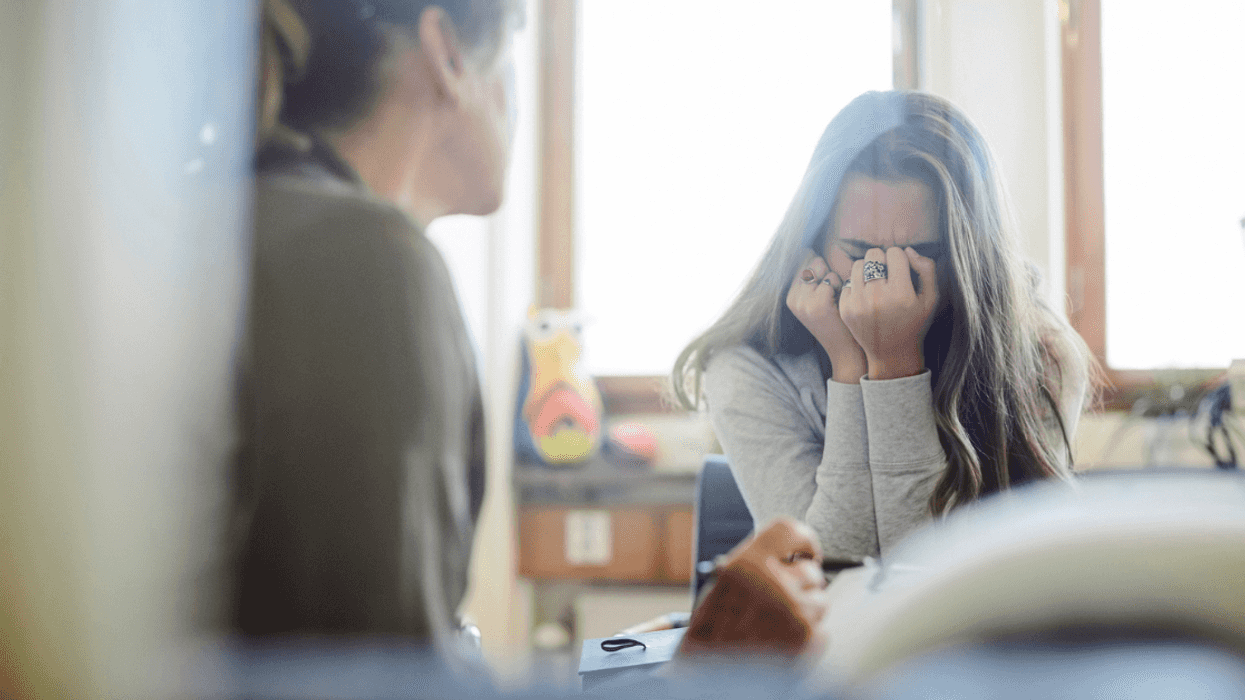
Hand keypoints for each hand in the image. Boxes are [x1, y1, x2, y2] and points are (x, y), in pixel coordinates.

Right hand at [680, 518, 829, 659]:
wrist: (706, 673)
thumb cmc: (712, 629)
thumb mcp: (725, 582)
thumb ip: (758, 563)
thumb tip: (795, 555)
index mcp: (748, 564)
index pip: (790, 530)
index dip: (803, 540)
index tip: (805, 552)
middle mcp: (774, 584)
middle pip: (811, 571)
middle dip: (802, 585)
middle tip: (784, 599)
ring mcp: (794, 613)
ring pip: (821, 601)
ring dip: (806, 612)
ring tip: (779, 625)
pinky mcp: (806, 641)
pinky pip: (822, 631)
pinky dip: (807, 639)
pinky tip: (784, 642)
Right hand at [785, 251, 866, 382]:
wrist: (845, 350)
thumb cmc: (837, 322)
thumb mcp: (818, 300)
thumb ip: (812, 277)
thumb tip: (809, 250)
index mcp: (790, 297)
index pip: (804, 264)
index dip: (821, 271)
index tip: (828, 291)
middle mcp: (793, 299)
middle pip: (812, 264)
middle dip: (827, 273)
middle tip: (833, 297)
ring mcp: (804, 303)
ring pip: (823, 270)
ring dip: (835, 280)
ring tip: (837, 301)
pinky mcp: (818, 304)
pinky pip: (831, 279)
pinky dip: (841, 287)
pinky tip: (841, 303)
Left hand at [839, 246, 937, 379]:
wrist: (890, 351)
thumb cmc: (913, 321)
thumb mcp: (930, 298)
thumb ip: (926, 269)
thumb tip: (907, 250)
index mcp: (900, 294)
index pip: (895, 253)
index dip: (900, 258)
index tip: (901, 270)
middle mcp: (877, 297)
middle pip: (874, 254)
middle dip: (882, 260)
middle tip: (887, 274)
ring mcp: (858, 303)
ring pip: (858, 264)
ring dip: (867, 270)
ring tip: (876, 282)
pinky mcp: (845, 309)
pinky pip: (847, 281)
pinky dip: (856, 285)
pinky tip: (866, 296)